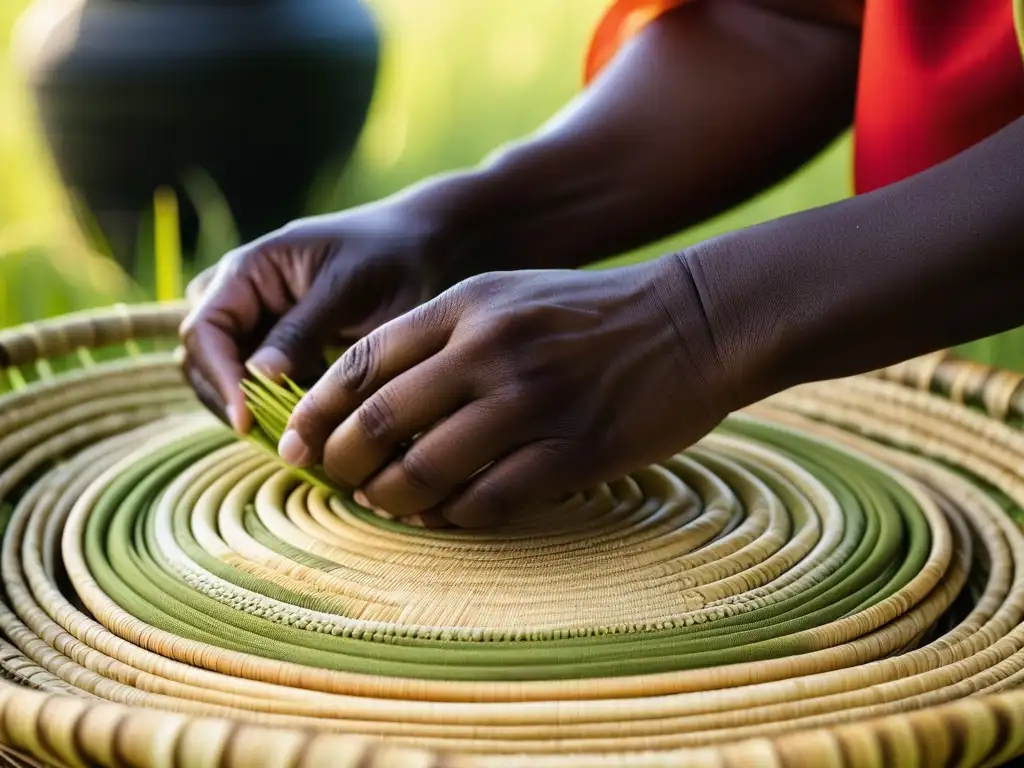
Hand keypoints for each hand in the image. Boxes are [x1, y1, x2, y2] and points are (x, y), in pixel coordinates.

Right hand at [179, 196, 463, 431]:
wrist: (416, 251)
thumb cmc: (385, 257)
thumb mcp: (347, 289)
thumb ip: (302, 330)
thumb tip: (258, 377)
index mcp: (245, 271)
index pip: (205, 331)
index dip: (220, 377)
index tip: (247, 419)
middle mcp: (237, 299)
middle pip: (202, 361)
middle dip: (231, 401)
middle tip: (277, 437)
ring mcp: (253, 326)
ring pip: (226, 380)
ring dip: (252, 410)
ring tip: (297, 434)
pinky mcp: (276, 351)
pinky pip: (258, 388)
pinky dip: (276, 409)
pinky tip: (311, 425)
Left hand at [278, 255, 738, 527]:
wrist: (693, 321)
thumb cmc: (590, 314)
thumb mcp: (508, 294)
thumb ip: (441, 334)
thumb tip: (371, 396)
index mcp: (467, 306)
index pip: (362, 364)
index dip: (318, 412)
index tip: (300, 445)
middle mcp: (490, 350)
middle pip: (379, 422)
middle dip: (343, 464)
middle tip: (338, 483)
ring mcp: (531, 402)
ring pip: (425, 469)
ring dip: (391, 500)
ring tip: (384, 505)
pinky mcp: (572, 450)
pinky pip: (487, 501)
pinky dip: (453, 518)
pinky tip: (445, 517)